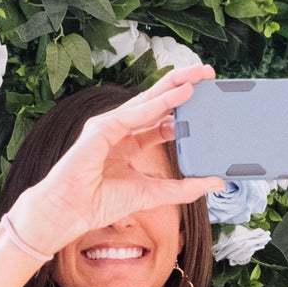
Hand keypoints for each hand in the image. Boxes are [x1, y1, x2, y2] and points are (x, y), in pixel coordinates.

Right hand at [9, 66, 224, 254]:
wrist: (71, 212)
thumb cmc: (101, 203)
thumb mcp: (153, 195)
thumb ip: (184, 189)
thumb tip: (216, 182)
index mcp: (131, 144)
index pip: (162, 121)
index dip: (184, 110)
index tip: (208, 102)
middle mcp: (121, 130)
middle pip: (157, 102)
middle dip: (183, 86)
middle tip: (208, 74)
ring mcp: (110, 126)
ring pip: (147, 100)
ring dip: (173, 86)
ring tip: (198, 76)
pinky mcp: (101, 129)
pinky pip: (133, 113)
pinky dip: (157, 103)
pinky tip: (179, 94)